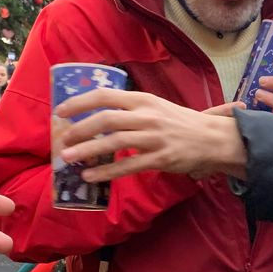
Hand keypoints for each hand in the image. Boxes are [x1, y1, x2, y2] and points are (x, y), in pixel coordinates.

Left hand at [55, 89, 247, 180]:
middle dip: (79, 129)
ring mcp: (154, 138)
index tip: (60, 111)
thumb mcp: (155, 106)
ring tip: (68, 158)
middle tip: (62, 139)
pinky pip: (127, 166)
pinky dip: (106, 172)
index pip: (105, 96)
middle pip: (106, 119)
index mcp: (143, 99)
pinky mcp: (160, 159)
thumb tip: (96, 113)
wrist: (212, 138)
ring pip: (114, 142)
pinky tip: (90, 176)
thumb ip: (129, 108)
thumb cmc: (179, 122)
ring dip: (87, 150)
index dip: (79, 102)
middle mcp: (147, 116)